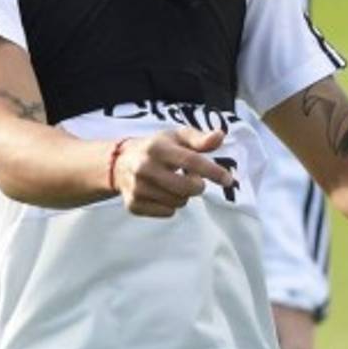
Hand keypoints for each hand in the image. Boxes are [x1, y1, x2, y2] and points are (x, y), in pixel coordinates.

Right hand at [114, 128, 234, 217]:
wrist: (120, 163)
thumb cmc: (157, 148)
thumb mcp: (177, 137)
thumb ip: (200, 139)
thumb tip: (220, 136)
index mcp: (157, 148)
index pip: (191, 161)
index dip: (213, 171)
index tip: (228, 180)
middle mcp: (145, 167)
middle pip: (187, 188)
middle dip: (198, 186)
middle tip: (194, 179)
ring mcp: (137, 188)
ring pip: (179, 202)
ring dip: (183, 195)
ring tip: (174, 183)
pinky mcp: (134, 205)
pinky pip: (167, 212)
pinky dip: (171, 205)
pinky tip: (162, 192)